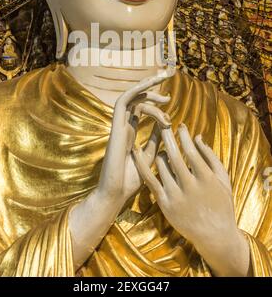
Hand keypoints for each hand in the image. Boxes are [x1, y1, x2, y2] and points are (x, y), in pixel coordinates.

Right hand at [97, 69, 173, 205]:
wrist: (116, 194)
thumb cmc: (130, 180)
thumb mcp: (149, 155)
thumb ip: (155, 139)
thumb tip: (166, 126)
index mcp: (129, 132)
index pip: (140, 108)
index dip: (154, 101)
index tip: (169, 102)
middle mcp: (123, 125)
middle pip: (135, 98)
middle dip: (151, 88)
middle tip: (168, 89)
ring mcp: (118, 125)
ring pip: (131, 97)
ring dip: (148, 90)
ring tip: (166, 98)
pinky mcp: (115, 127)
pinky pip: (123, 102)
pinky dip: (136, 92)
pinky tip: (153, 93)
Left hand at [133, 123, 249, 276]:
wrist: (214, 236)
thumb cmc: (222, 204)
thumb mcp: (223, 180)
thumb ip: (210, 156)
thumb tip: (197, 136)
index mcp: (206, 179)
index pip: (191, 150)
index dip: (185, 136)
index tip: (180, 125)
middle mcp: (189, 186)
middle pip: (174, 155)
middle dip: (168, 136)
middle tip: (164, 124)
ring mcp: (175, 196)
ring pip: (161, 165)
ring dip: (161, 152)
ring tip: (163, 148)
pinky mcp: (164, 204)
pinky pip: (149, 180)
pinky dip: (141, 164)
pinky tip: (136, 151)